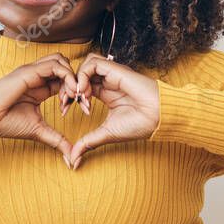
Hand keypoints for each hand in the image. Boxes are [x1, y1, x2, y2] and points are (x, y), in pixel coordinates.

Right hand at [0, 54, 81, 166]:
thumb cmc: (7, 123)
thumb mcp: (39, 131)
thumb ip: (57, 140)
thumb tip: (72, 158)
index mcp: (40, 88)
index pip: (65, 80)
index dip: (77, 92)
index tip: (83, 108)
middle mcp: (37, 77)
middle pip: (66, 66)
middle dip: (78, 81)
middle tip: (82, 100)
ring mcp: (33, 72)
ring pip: (61, 61)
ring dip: (73, 76)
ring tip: (76, 95)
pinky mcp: (29, 71)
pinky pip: (54, 65)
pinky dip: (67, 75)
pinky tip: (70, 92)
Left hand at [68, 53, 160, 169]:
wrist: (158, 117)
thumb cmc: (139, 125)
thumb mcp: (106, 134)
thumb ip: (88, 142)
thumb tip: (73, 160)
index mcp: (105, 93)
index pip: (80, 86)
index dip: (69, 96)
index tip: (65, 111)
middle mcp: (107, 81)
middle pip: (79, 74)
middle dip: (67, 87)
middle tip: (65, 104)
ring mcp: (111, 74)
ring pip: (85, 65)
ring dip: (76, 80)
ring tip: (78, 98)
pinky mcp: (115, 70)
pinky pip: (92, 63)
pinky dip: (83, 75)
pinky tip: (84, 92)